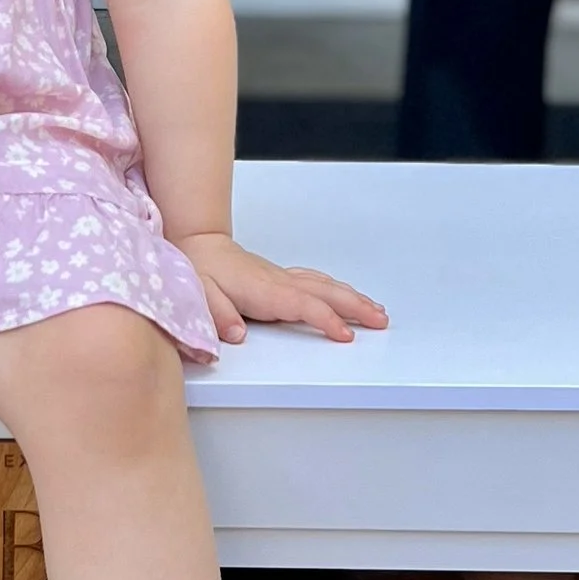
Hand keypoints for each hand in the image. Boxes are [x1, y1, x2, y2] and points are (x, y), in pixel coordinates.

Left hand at [175, 230, 389, 347]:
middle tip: (381, 321)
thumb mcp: (199, 294)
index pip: (304, 306)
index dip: (327, 321)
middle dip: (356, 307)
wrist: (197, 244)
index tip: (346, 335)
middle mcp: (279, 282)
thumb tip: (236, 334)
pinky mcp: (281, 277)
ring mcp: (283, 278)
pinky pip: (317, 281)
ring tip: (377, 311)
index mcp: (264, 290)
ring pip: (326, 286)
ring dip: (353, 298)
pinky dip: (338, 288)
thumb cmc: (198, 270)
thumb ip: (218, 314)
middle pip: (326, 293)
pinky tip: (348, 294)